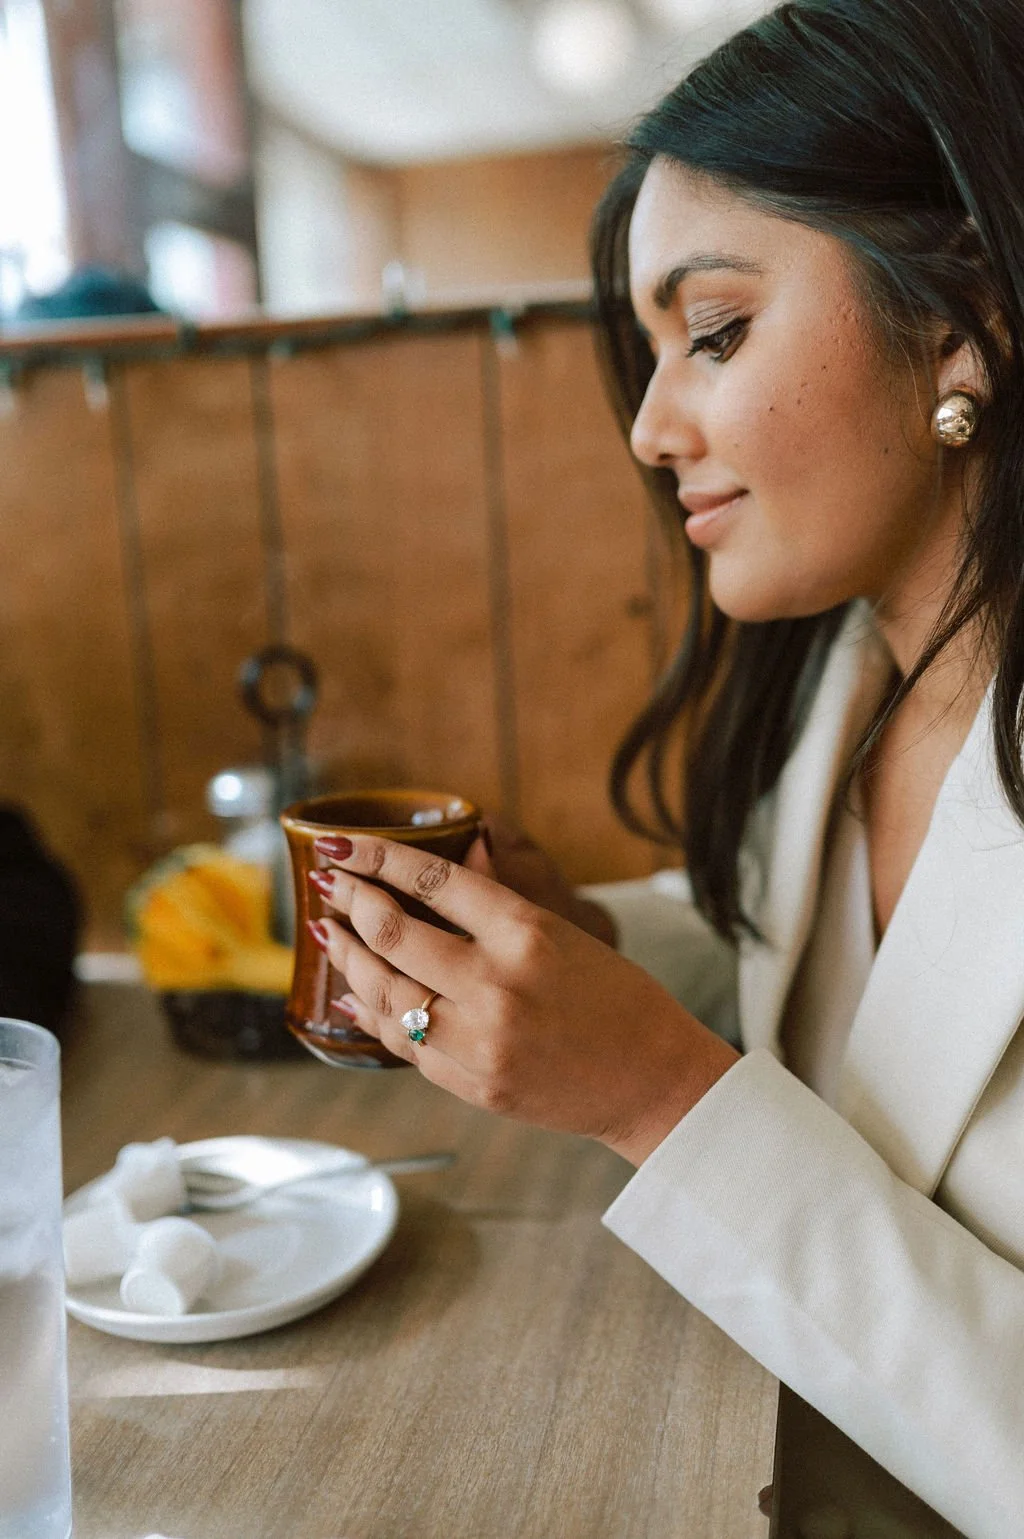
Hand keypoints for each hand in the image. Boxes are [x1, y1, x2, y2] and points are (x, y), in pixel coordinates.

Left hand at [308, 834, 737, 1165]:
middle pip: (394, 934)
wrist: (651, 1083)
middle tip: (329, 886)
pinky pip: (402, 1043)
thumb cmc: (617, 1000)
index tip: (341, 846)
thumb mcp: (566, 933)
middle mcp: (498, 985)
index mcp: (526, 933)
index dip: (376, 857)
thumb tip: (461, 850)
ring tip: (332, 933)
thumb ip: (502, 899)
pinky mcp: (472, 1085)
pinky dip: (370, 1012)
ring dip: (350, 958)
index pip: (432, 880)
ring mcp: (481, 1041)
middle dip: (351, 902)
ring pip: (385, 992)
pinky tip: (352, 992)